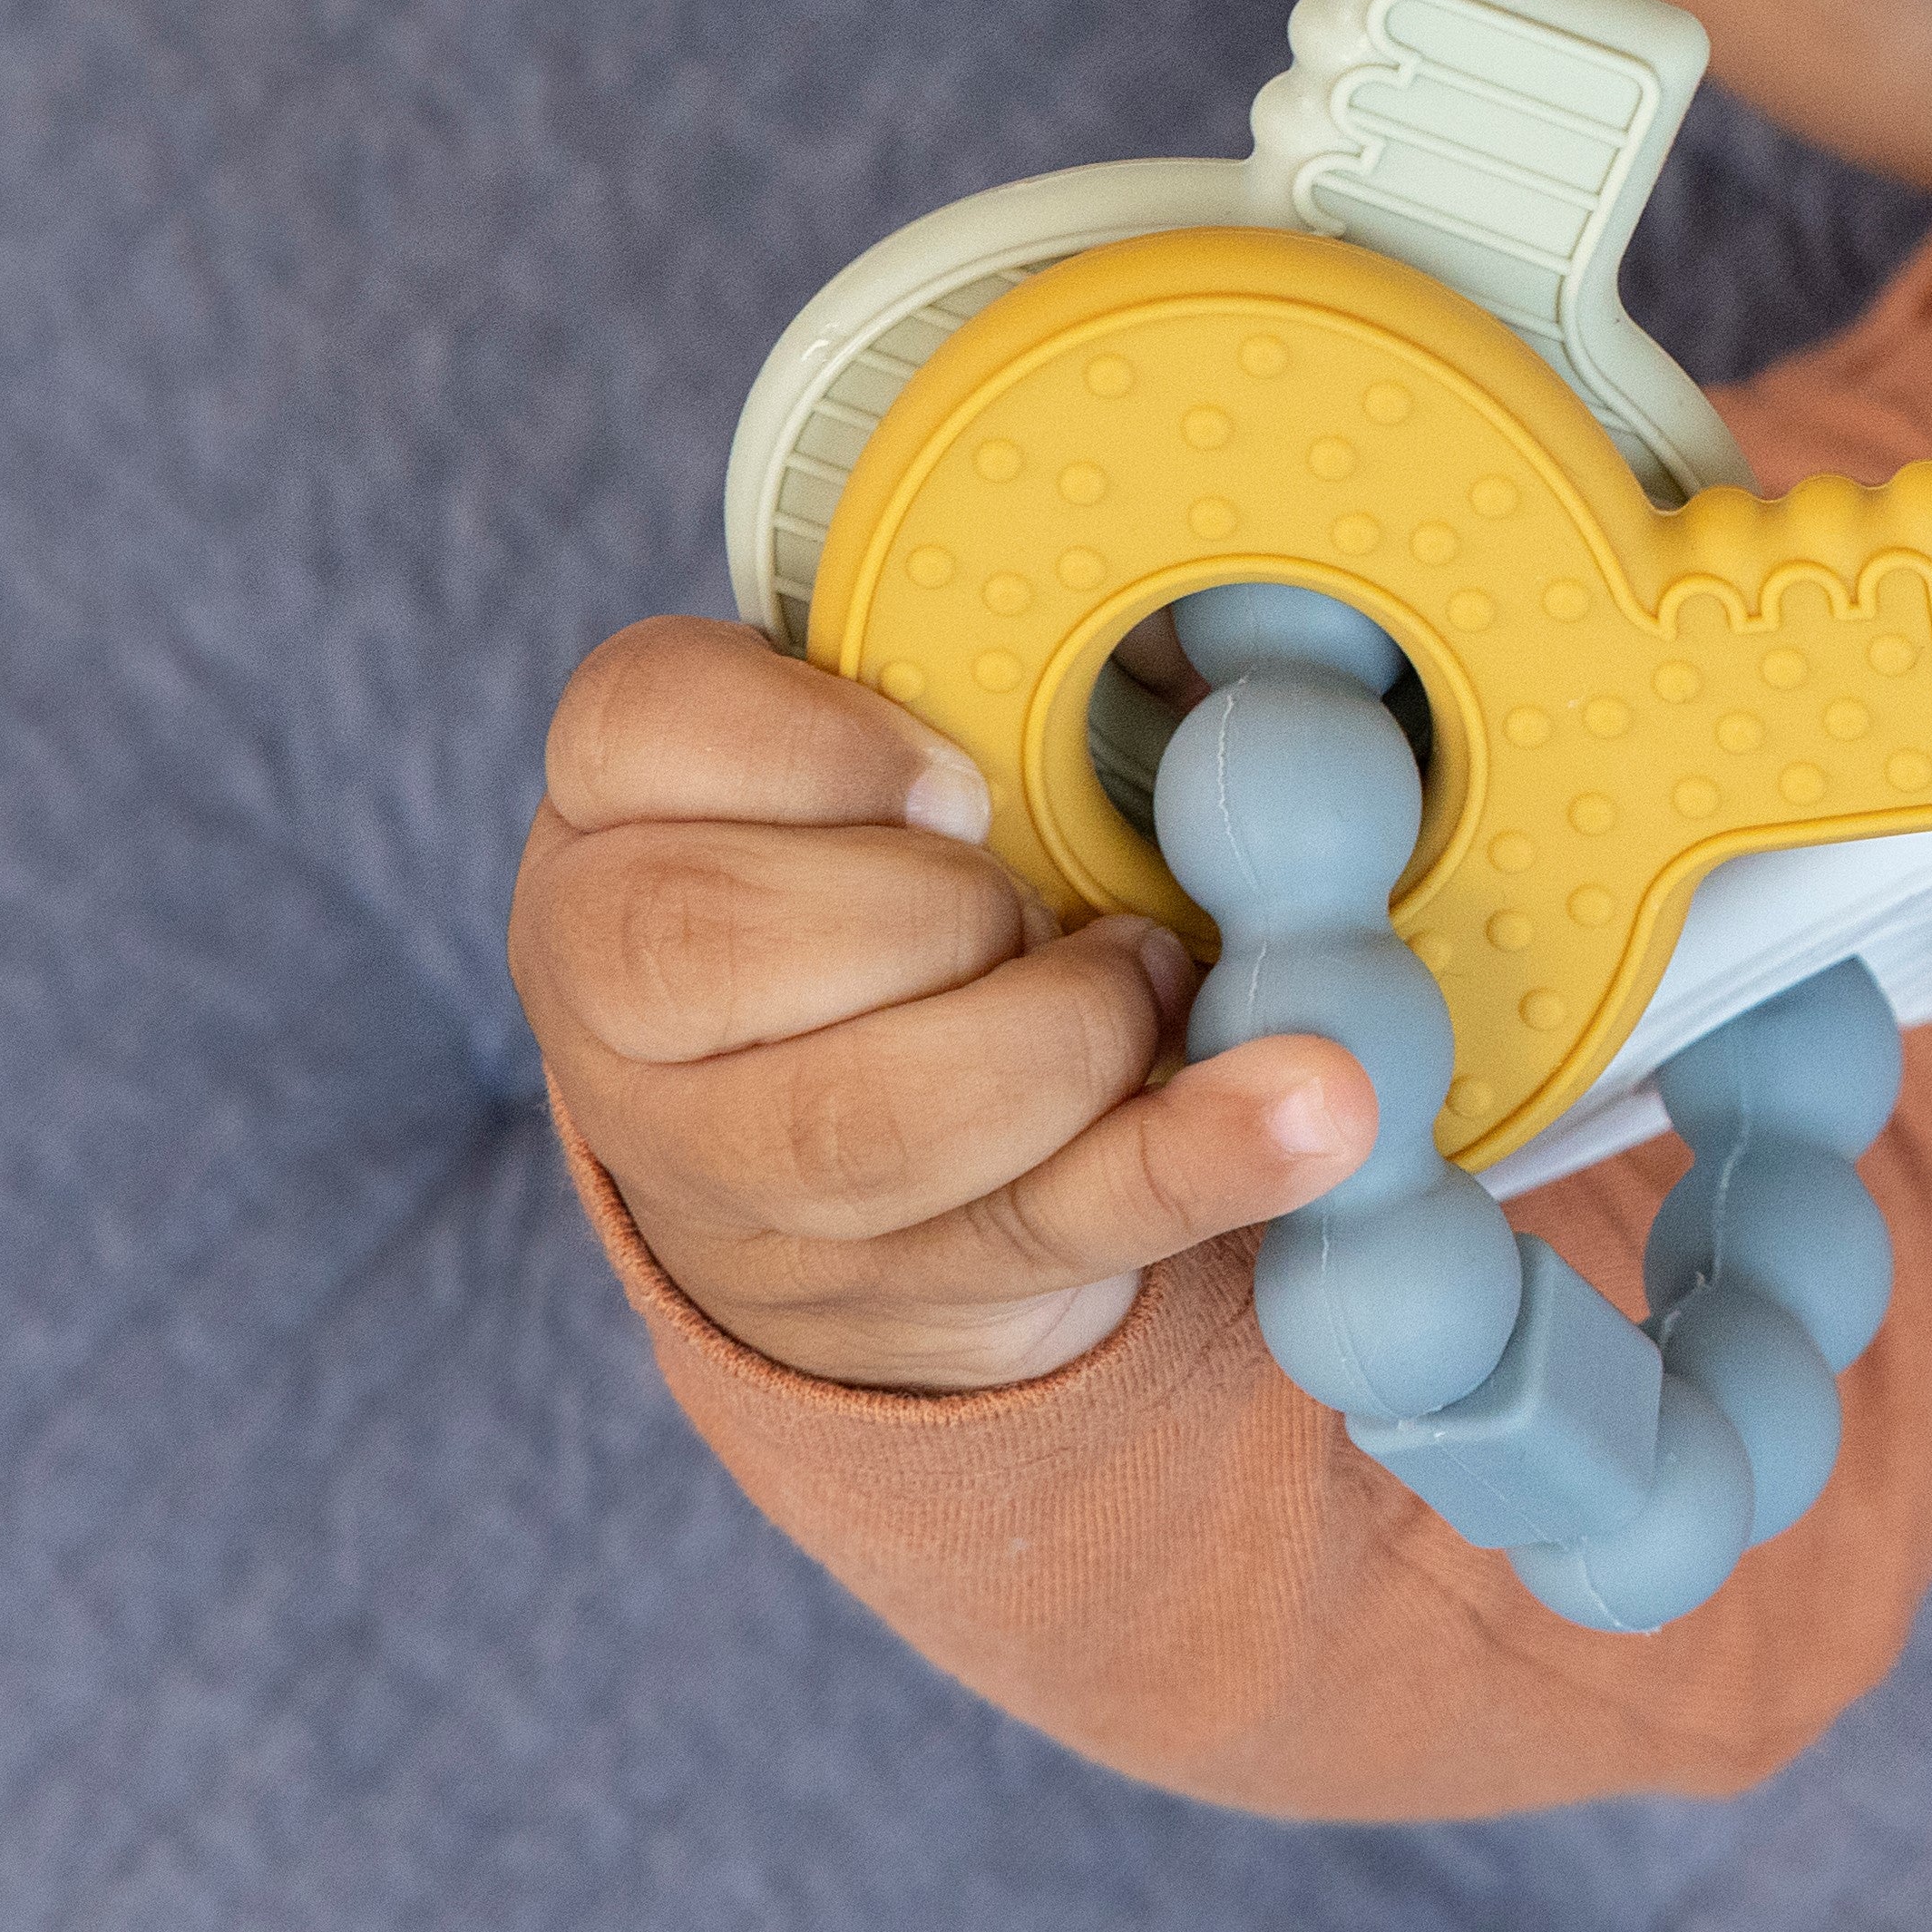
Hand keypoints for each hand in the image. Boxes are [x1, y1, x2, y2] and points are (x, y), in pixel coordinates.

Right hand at [509, 616, 1378, 1389]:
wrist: (826, 1169)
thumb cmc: (874, 880)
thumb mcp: (864, 756)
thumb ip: (961, 683)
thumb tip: (1193, 643)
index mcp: (615, 818)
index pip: (640, 729)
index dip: (807, 747)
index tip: (954, 778)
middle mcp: (619, 1008)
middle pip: (708, 943)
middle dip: (926, 910)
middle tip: (1032, 894)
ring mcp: (733, 1176)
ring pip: (862, 1127)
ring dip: (1061, 1036)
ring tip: (1154, 979)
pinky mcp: (894, 1287)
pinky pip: (1046, 1228)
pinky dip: (1194, 1161)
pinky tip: (1316, 1109)